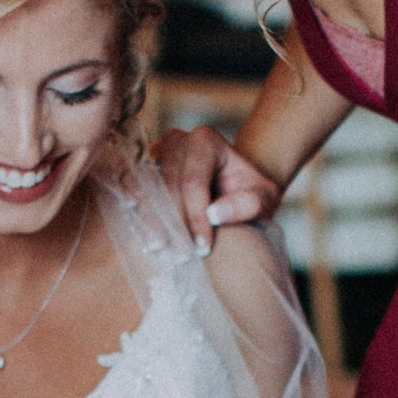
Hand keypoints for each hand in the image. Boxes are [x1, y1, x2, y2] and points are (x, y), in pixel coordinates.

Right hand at [151, 123, 282, 247]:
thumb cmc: (250, 191)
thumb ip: (247, 204)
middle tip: (181, 256)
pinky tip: (147, 238)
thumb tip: (214, 215)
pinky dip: (139, 215)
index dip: (195, 217)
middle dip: (174, 223)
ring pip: (147, 188)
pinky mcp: (144, 169)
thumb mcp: (263, 198)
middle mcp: (176, 141)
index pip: (193, 181)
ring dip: (153, 222)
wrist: (234, 184)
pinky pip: (134, 191)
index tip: (203, 248)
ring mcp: (156, 153)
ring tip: (162, 251)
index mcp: (205, 141)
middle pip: (167, 185)